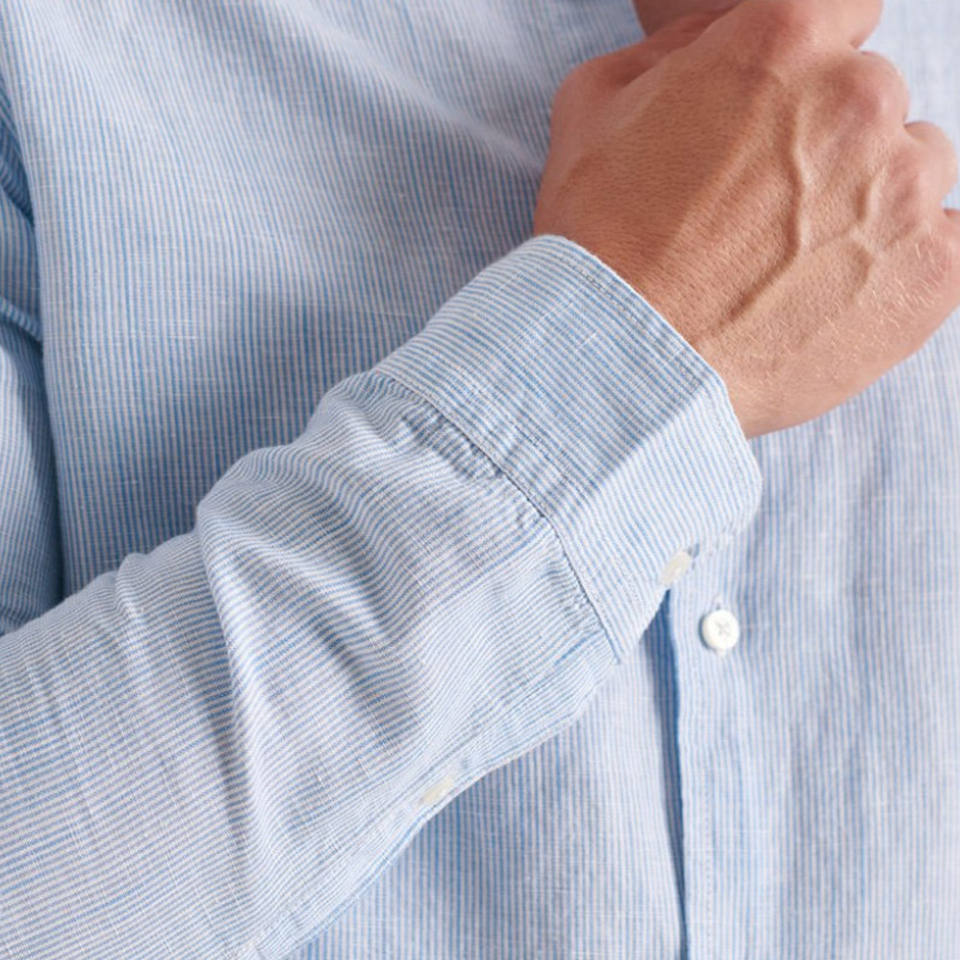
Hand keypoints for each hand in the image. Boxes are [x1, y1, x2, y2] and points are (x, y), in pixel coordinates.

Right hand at [533, 0, 959, 437]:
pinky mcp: (932, 274)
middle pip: (875, 99)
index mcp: (783, 45)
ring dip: (867, 203)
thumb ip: (671, 53)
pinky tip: (836, 292)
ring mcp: (905, 191)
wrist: (620, 363)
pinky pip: (942, 246)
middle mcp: (860, 101)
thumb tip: (711, 42)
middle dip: (828, 142)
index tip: (785, 112)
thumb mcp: (594, 109)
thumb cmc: (599, 245)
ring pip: (913, 172)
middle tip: (765, 209)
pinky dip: (899, 265)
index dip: (808, 67)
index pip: (844, 13)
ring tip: (794, 264)